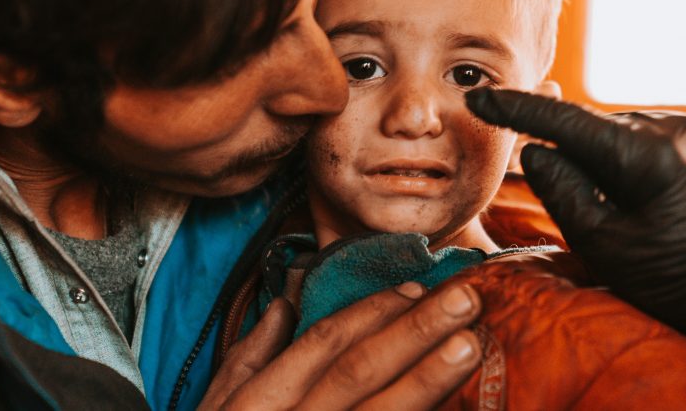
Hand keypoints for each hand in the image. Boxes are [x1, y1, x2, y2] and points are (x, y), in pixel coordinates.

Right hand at [199, 280, 481, 409]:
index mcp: (260, 403)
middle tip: (464, 300)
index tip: (415, 288)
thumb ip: (248, 358)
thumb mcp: (216, 408)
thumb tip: (284, 305)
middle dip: (413, 332)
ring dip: (427, 380)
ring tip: (469, 346)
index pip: (322, 344)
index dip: (372, 312)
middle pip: (359, 370)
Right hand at [466, 88, 685, 345]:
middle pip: (595, 130)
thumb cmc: (680, 280)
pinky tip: (645, 197)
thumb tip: (536, 151)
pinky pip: (650, 138)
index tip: (481, 98)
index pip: (566, 122)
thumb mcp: (607, 247)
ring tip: (623, 211)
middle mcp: (673, 128)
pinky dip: (632, 159)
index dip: (518, 110)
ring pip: (622, 133)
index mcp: (646, 157)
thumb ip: (564, 193)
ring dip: (605, 160)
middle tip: (576, 202)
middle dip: (572, 155)